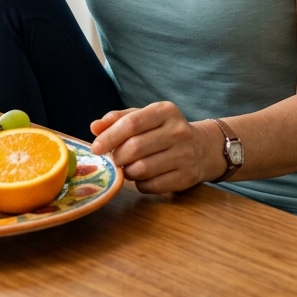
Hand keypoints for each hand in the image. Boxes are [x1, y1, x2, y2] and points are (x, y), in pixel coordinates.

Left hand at [89, 102, 225, 193]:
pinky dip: (140, 184)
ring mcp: (185, 154)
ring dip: (128, 171)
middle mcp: (178, 131)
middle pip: (135, 148)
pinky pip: (152, 185)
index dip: (110, 136)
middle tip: (115, 159)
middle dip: (118, 156)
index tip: (96, 147)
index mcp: (165, 111)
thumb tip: (94, 127)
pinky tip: (143, 177)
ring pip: (142, 169)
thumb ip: (118, 119)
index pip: (132, 123)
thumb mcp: (145, 117)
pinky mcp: (187, 177)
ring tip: (129, 166)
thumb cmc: (164, 130)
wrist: (202, 147)